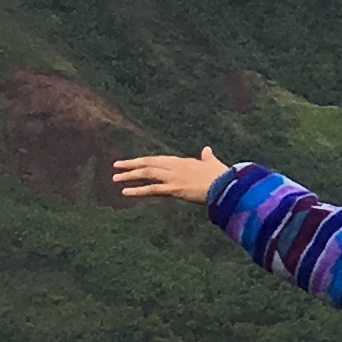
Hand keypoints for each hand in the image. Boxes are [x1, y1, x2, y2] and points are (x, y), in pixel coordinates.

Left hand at [112, 146, 227, 205]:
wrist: (226, 185)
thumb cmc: (221, 176)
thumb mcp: (212, 163)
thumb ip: (207, 157)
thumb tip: (207, 149)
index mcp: (182, 161)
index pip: (157, 160)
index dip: (143, 160)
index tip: (132, 162)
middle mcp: (174, 167)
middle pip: (148, 164)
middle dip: (131, 165)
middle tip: (116, 166)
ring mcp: (173, 177)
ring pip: (146, 174)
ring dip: (129, 176)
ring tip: (115, 178)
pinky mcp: (174, 189)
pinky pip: (151, 189)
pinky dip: (137, 190)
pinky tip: (125, 192)